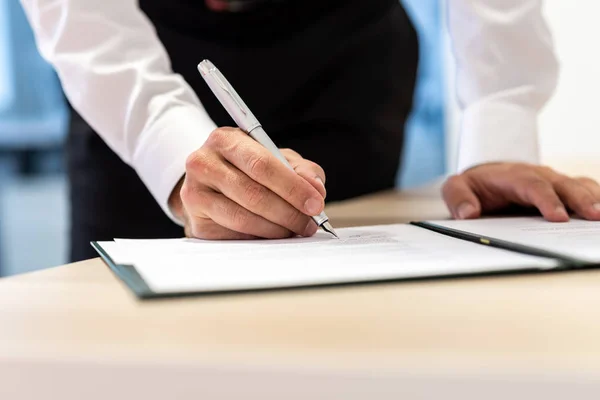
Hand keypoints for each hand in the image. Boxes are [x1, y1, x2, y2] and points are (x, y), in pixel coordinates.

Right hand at [169, 127, 326, 239]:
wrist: (209, 182)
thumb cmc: (246, 168)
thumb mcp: (275, 158)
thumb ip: (301, 170)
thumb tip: (316, 190)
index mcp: (225, 140)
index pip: (261, 165)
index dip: (292, 187)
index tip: (315, 204)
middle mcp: (203, 163)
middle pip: (253, 194)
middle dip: (288, 212)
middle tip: (309, 223)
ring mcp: (195, 193)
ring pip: (243, 218)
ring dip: (276, 229)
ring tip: (294, 230)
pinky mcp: (196, 221)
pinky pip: (233, 235)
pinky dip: (259, 238)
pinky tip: (272, 234)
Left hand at [442, 163, 599, 221]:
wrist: (486, 173)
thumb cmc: (473, 184)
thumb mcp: (456, 187)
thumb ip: (458, 198)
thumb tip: (469, 213)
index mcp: (512, 176)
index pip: (532, 186)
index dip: (546, 200)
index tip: (558, 216)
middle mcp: (537, 176)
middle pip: (562, 184)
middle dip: (580, 199)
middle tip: (595, 216)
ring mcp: (552, 181)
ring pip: (578, 185)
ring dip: (593, 198)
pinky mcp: (561, 188)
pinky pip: (583, 189)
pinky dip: (595, 197)